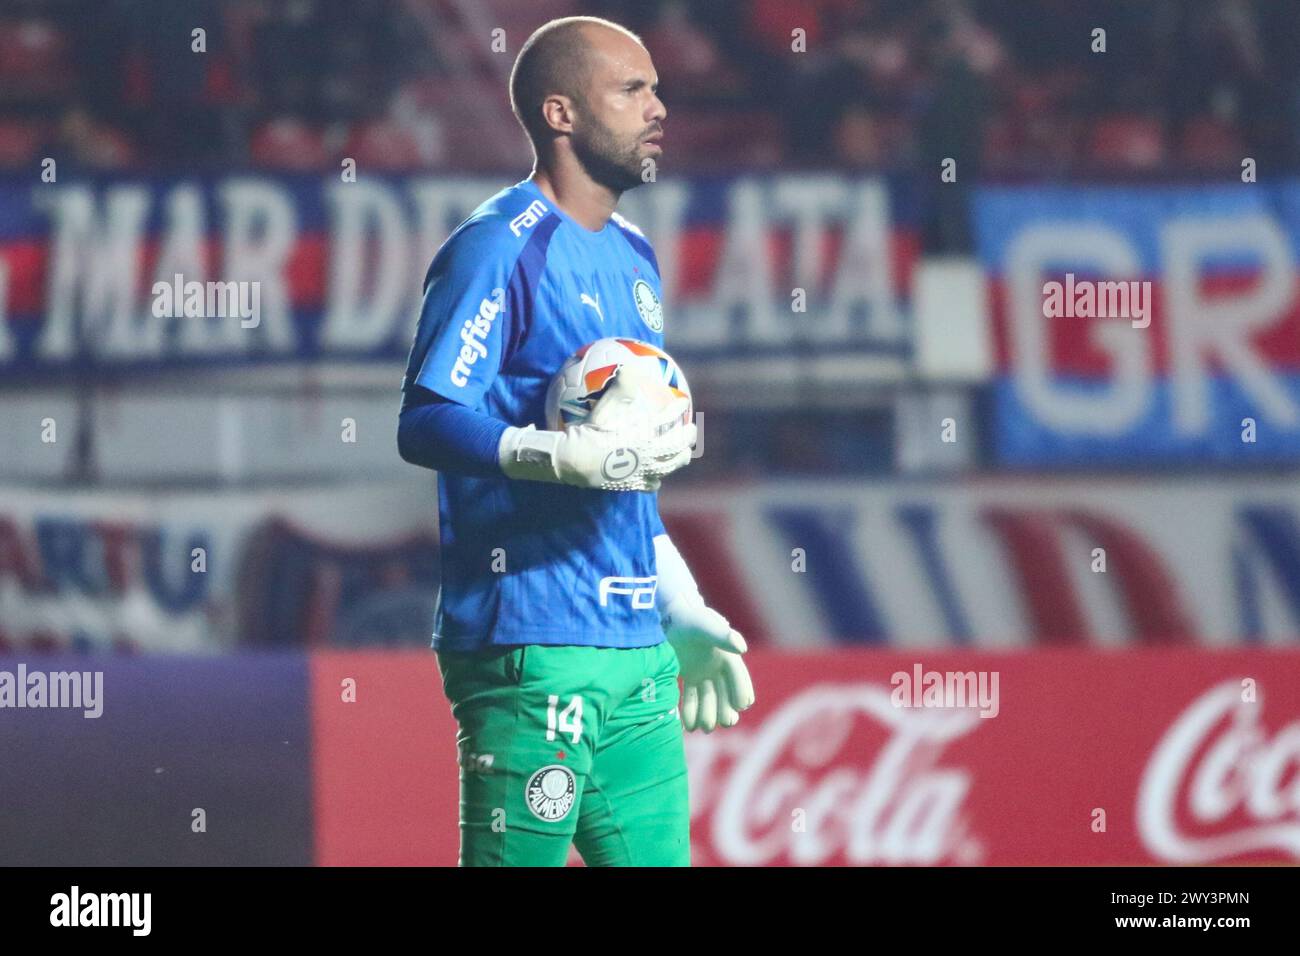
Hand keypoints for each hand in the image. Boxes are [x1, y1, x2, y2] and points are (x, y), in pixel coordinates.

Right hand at [499, 364, 694, 490]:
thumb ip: (621, 387)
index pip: (669, 417)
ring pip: (671, 465)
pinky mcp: (634, 485)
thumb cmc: (590, 431)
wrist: (576, 461)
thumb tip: (630, 367)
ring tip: (683, 454)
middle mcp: (650, 453)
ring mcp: (644, 471)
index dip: (677, 409)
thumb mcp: (605, 407)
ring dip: (679, 457)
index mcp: (646, 433)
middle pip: (678, 445)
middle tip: (690, 429)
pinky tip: (656, 477)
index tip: (682, 403)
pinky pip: (652, 484)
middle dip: (687, 435)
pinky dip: (657, 479)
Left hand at [662, 598, 754, 731]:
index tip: (742, 706)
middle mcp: (719, 667)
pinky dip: (690, 711)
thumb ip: (722, 636)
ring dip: (708, 713)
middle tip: (726, 722)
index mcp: (728, 656)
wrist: (669, 618)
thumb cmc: (690, 619)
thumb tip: (741, 648)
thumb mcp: (706, 626)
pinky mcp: (689, 677)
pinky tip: (688, 727)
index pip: (739, 677)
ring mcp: (704, 674)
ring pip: (709, 699)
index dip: (741, 690)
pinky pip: (691, 697)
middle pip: (725, 693)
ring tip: (705, 728)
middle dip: (726, 708)